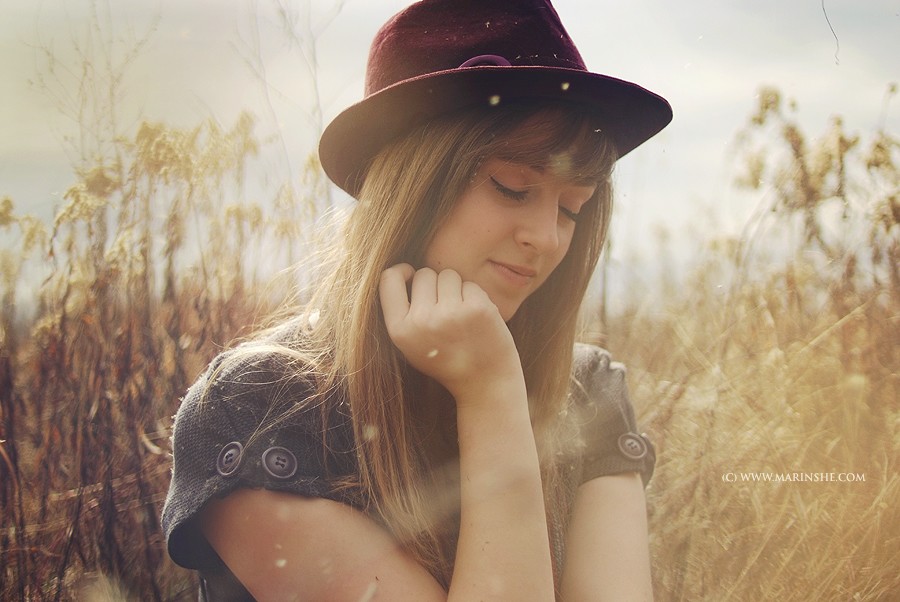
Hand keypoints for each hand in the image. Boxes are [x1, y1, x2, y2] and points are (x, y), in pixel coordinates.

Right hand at [379, 264, 522, 399]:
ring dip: (455, 289)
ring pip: (448, 275)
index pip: (389, 279)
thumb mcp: (412, 345)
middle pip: (424, 274)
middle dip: (435, 285)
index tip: (411, 275)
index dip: (401, 271)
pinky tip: (477, 319)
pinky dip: (475, 297)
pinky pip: (470, 284)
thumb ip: (403, 312)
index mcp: (400, 331)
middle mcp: (422, 321)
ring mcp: (450, 313)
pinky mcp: (477, 308)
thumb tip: (405, 270)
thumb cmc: (446, 360)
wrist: (485, 384)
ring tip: (460, 316)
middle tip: (445, 311)